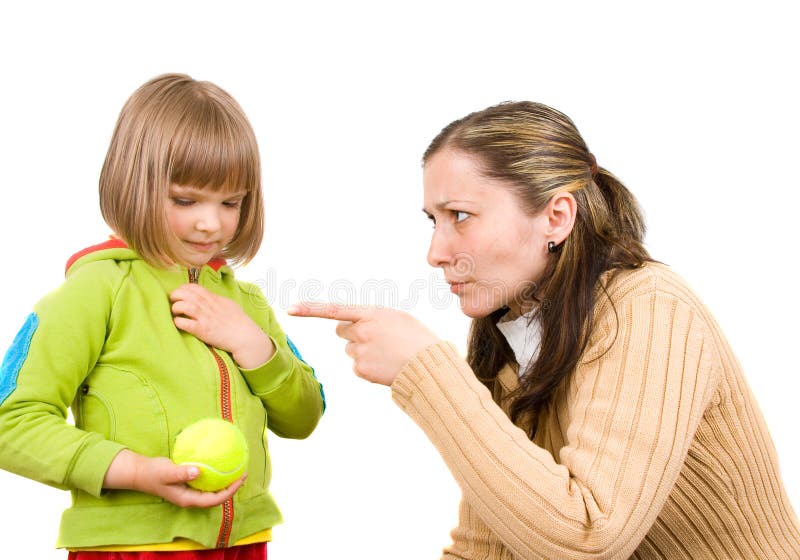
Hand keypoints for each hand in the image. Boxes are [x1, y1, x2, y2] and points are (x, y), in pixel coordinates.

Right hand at [103, 449, 244, 507]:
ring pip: (212, 491)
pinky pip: (206, 483)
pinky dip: (215, 476)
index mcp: (188, 499)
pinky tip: (220, 466)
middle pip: (216, 498)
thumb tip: (199, 471)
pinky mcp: (188, 484)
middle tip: (243, 473)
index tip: (241, 479)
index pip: (214, 500)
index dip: (230, 491)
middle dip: (231, 488)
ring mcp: (189, 492)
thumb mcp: (167, 471)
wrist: (141, 472)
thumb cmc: (153, 473)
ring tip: (236, 470)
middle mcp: (191, 498)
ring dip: (225, 483)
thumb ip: (182, 473)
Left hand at [170, 283, 274, 368]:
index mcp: (214, 299)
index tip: (180, 293)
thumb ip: (216, 300)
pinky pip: (185, 323)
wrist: (246, 337)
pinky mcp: (203, 330)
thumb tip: (207, 297)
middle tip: (173, 301)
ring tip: (175, 312)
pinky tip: (179, 323)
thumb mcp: (229, 305)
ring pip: (183, 306)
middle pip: (186, 294)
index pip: (194, 287)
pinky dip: (178, 322)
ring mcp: (206, 318)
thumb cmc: (240, 322)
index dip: (183, 288)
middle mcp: (209, 306)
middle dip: (175, 295)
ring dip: (176, 308)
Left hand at [287, 302, 439, 385]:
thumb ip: (372, 317)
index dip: (309, 309)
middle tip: (375, 338)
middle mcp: (361, 332)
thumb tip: (354, 325)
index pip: (333, 309)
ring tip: (387, 353)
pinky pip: (357, 366)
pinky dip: (368, 366)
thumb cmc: (417, 338)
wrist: (428, 365)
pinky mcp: (361, 370)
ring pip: (350, 349)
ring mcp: (359, 352)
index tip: (290, 308)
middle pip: (341, 330)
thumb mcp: (397, 318)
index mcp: (370, 314)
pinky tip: (385, 365)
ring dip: (363, 350)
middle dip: (352, 333)